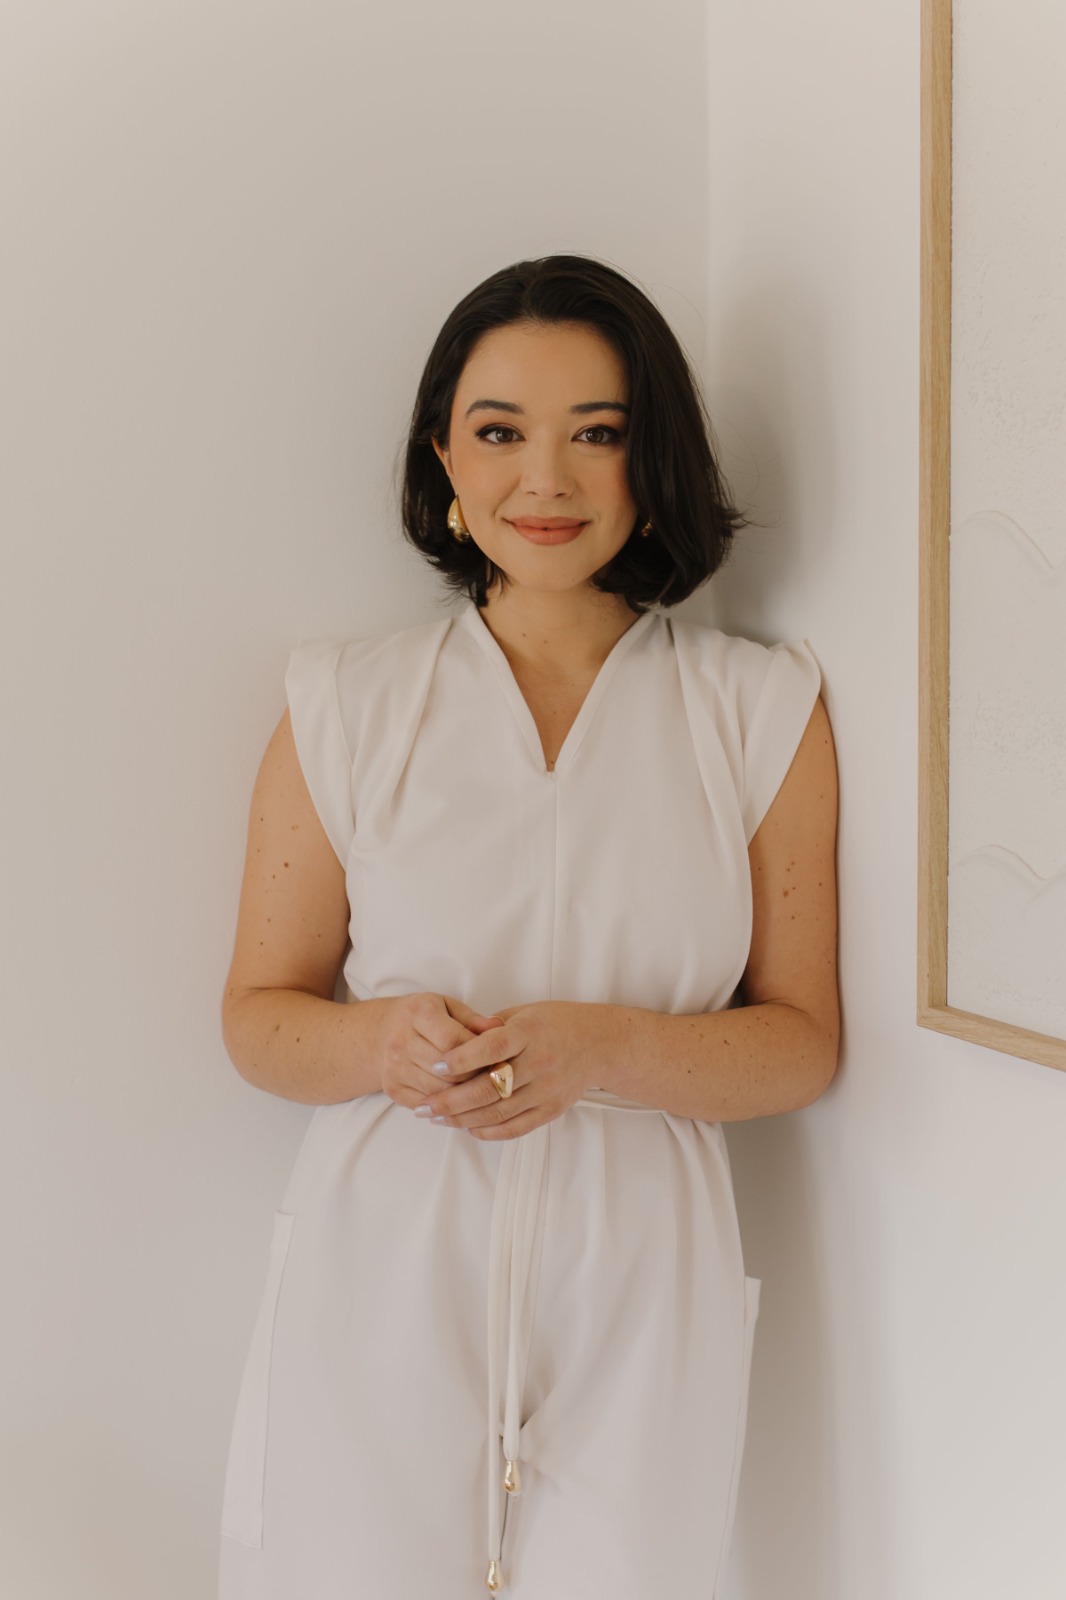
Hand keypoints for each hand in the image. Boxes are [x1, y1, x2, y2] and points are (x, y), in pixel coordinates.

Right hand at [375, 993, 503, 1109]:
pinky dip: (447, 1107)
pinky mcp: (393, 1090)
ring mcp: (394, 1068)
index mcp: (417, 1012)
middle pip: (448, 1070)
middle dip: (476, 1076)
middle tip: (495, 1077)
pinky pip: (427, 1106)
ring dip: (465, 1095)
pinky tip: (462, 1100)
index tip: (496, 1056)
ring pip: (440, 1092)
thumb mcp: (448, 1007)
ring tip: (481, 1088)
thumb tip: (498, 1027)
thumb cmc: (424, 1018)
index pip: (453, 1040)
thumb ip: (473, 1019)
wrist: (380, 1034)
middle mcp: (401, 1041)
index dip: (478, 1052)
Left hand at [413, 1002, 609, 1139]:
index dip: (461, 1059)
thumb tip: (452, 1045)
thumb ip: (489, 1029)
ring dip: (462, 1119)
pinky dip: (487, 1131)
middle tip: (423, 1107)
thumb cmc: (554, 1023)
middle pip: (490, 1088)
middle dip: (451, 1101)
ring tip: (436, 1119)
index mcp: (529, 1032)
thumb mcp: (523, 1013)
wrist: (600, 1044)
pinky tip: (466, 1128)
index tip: (435, 1065)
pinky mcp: (551, 1110)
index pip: (491, 1048)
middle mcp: (539, 1063)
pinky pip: (515, 1128)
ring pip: (498, 1113)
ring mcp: (547, 1090)